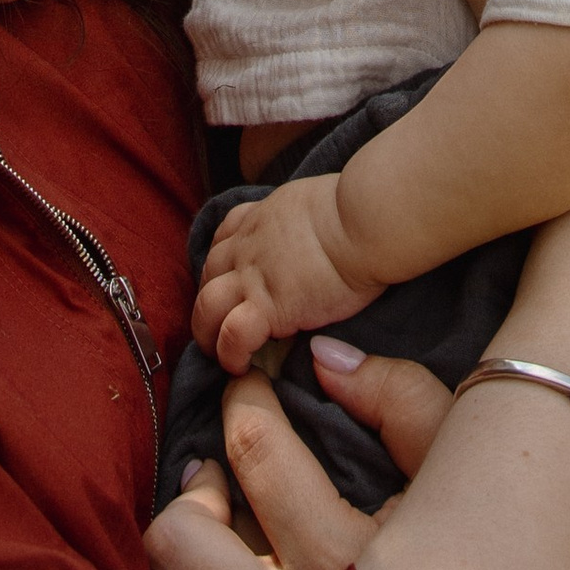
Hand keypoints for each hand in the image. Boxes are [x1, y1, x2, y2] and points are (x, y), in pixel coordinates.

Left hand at [146, 339, 451, 569]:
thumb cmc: (491, 566)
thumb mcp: (463, 469)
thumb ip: (400, 399)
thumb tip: (323, 362)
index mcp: (342, 561)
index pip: (253, 450)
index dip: (244, 401)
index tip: (251, 390)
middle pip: (179, 541)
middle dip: (197, 491)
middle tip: (226, 473)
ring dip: (190, 563)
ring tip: (230, 539)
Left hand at [192, 171, 385, 372]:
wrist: (364, 221)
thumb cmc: (356, 210)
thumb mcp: (315, 202)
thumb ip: (303, 221)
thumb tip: (317, 233)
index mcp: (261, 218)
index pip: (223, 239)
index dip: (221, 265)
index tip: (230, 283)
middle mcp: (248, 246)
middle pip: (208, 275)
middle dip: (208, 302)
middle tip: (220, 326)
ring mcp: (253, 276)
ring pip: (206, 307)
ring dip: (207, 334)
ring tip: (220, 356)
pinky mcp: (268, 307)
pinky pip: (232, 336)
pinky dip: (230, 355)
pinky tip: (241, 368)